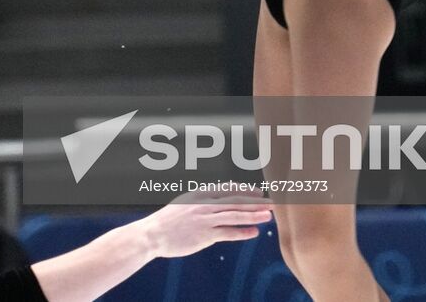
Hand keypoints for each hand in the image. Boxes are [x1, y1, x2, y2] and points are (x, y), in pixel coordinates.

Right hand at [131, 190, 272, 259]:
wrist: (152, 234)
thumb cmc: (168, 221)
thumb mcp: (184, 204)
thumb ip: (202, 202)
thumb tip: (217, 202)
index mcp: (200, 194)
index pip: (228, 189)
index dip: (245, 191)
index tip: (258, 192)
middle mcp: (204, 204)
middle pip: (235, 201)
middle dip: (256, 201)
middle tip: (273, 202)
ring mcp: (205, 219)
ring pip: (234, 215)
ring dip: (253, 215)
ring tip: (268, 215)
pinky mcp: (204, 235)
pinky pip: (227, 233)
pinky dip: (242, 232)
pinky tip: (254, 232)